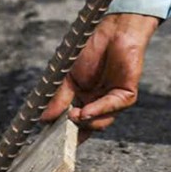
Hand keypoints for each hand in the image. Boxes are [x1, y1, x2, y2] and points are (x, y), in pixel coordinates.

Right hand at [41, 12, 159, 135]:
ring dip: (86, 121)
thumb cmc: (90, 50)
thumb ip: (59, 98)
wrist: (113, 31)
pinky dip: (98, 111)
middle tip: (60, 136)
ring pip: (100, 122)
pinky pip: (112, 108)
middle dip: (74, 132)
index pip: (73, 123)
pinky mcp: (126, 96)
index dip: (63, 132)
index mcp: (83, 100)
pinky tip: (85, 112)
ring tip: (72, 117)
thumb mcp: (68, 77)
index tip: (49, 140)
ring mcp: (112, 101)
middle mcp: (98, 103)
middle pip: (86, 127)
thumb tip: (44, 119)